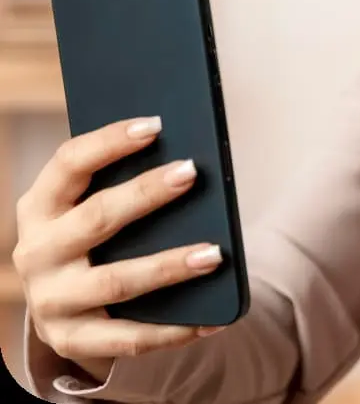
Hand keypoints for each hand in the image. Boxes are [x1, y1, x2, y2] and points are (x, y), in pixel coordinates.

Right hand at [13, 118, 223, 378]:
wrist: (60, 304)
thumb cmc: (92, 234)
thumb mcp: (86, 204)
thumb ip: (119, 181)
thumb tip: (181, 157)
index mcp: (40, 207)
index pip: (68, 163)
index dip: (109, 142)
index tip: (155, 125)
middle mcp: (38, 253)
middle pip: (96, 218)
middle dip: (145, 194)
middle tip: (192, 172)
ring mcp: (52, 300)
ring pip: (117, 282)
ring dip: (169, 267)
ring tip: (214, 254)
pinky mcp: (73, 340)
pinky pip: (129, 338)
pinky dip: (174, 330)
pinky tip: (213, 319)